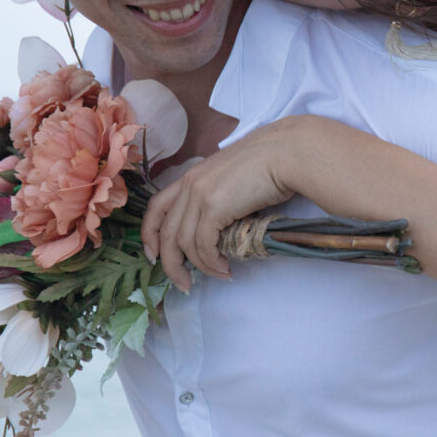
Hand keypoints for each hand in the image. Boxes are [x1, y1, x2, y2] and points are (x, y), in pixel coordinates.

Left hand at [141, 119, 300, 291]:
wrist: (287, 153)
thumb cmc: (271, 162)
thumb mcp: (234, 177)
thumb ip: (220, 195)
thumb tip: (222, 224)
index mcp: (192, 175)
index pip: (157, 206)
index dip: (150, 234)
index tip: (154, 255)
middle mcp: (189, 184)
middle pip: (167, 232)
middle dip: (171, 264)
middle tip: (183, 284)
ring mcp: (199, 195)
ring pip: (184, 243)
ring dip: (200, 267)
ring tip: (219, 275)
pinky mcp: (214, 207)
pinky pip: (204, 244)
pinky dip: (211, 261)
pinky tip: (224, 267)